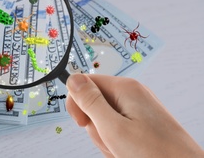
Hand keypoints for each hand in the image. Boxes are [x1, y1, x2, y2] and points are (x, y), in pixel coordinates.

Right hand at [66, 74, 203, 156]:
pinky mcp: (141, 123)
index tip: (82, 122)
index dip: (78, 103)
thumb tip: (72, 79)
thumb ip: (90, 101)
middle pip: (94, 103)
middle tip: (111, 140)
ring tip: (122, 149)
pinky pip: (117, 129)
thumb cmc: (155, 154)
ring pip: (104, 119)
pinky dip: (118, 142)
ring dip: (107, 138)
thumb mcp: (113, 128)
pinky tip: (128, 152)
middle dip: (96, 126)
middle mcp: (132, 94)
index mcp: (124, 88)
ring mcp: (138, 109)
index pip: (85, 82)